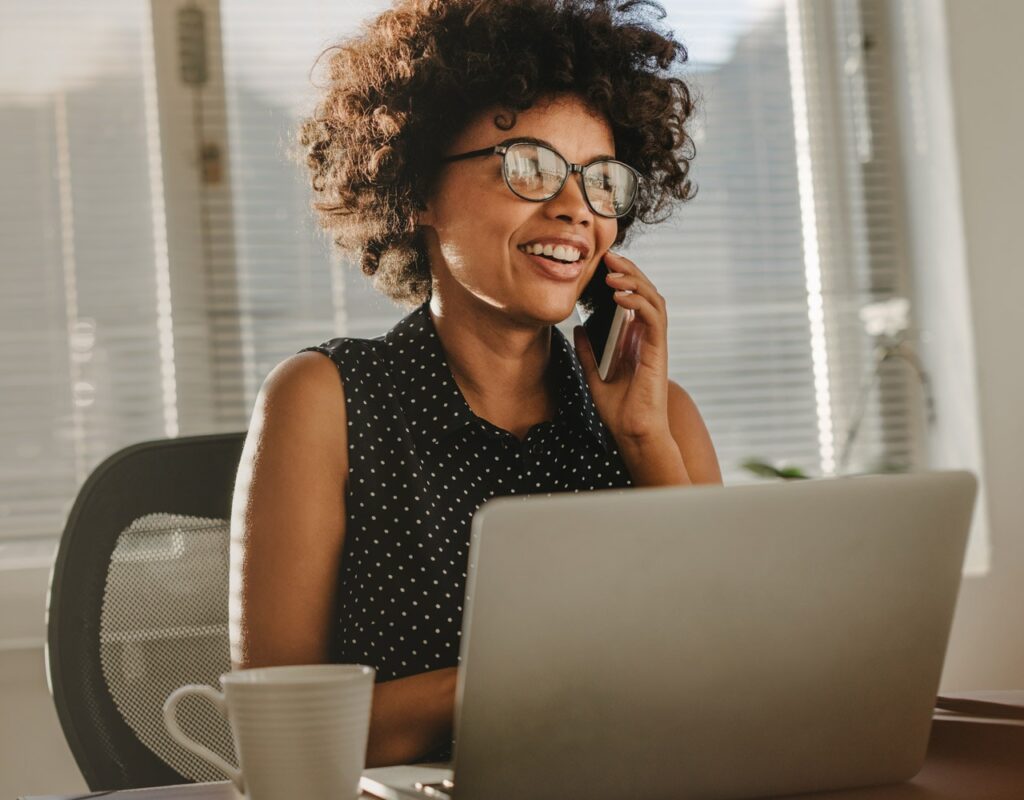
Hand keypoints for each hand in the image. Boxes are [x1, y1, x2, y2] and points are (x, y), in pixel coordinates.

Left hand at [572, 250, 671, 446]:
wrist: (632, 433)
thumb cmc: (618, 409)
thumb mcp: (594, 375)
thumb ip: (588, 351)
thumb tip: (577, 328)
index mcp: (634, 339)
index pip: (632, 299)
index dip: (621, 278)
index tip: (602, 265)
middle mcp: (647, 337)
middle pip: (645, 292)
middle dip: (628, 271)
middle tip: (608, 256)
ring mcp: (655, 342)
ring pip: (653, 299)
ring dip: (634, 281)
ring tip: (613, 272)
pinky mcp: (659, 350)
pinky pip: (654, 318)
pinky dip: (638, 302)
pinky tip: (619, 296)